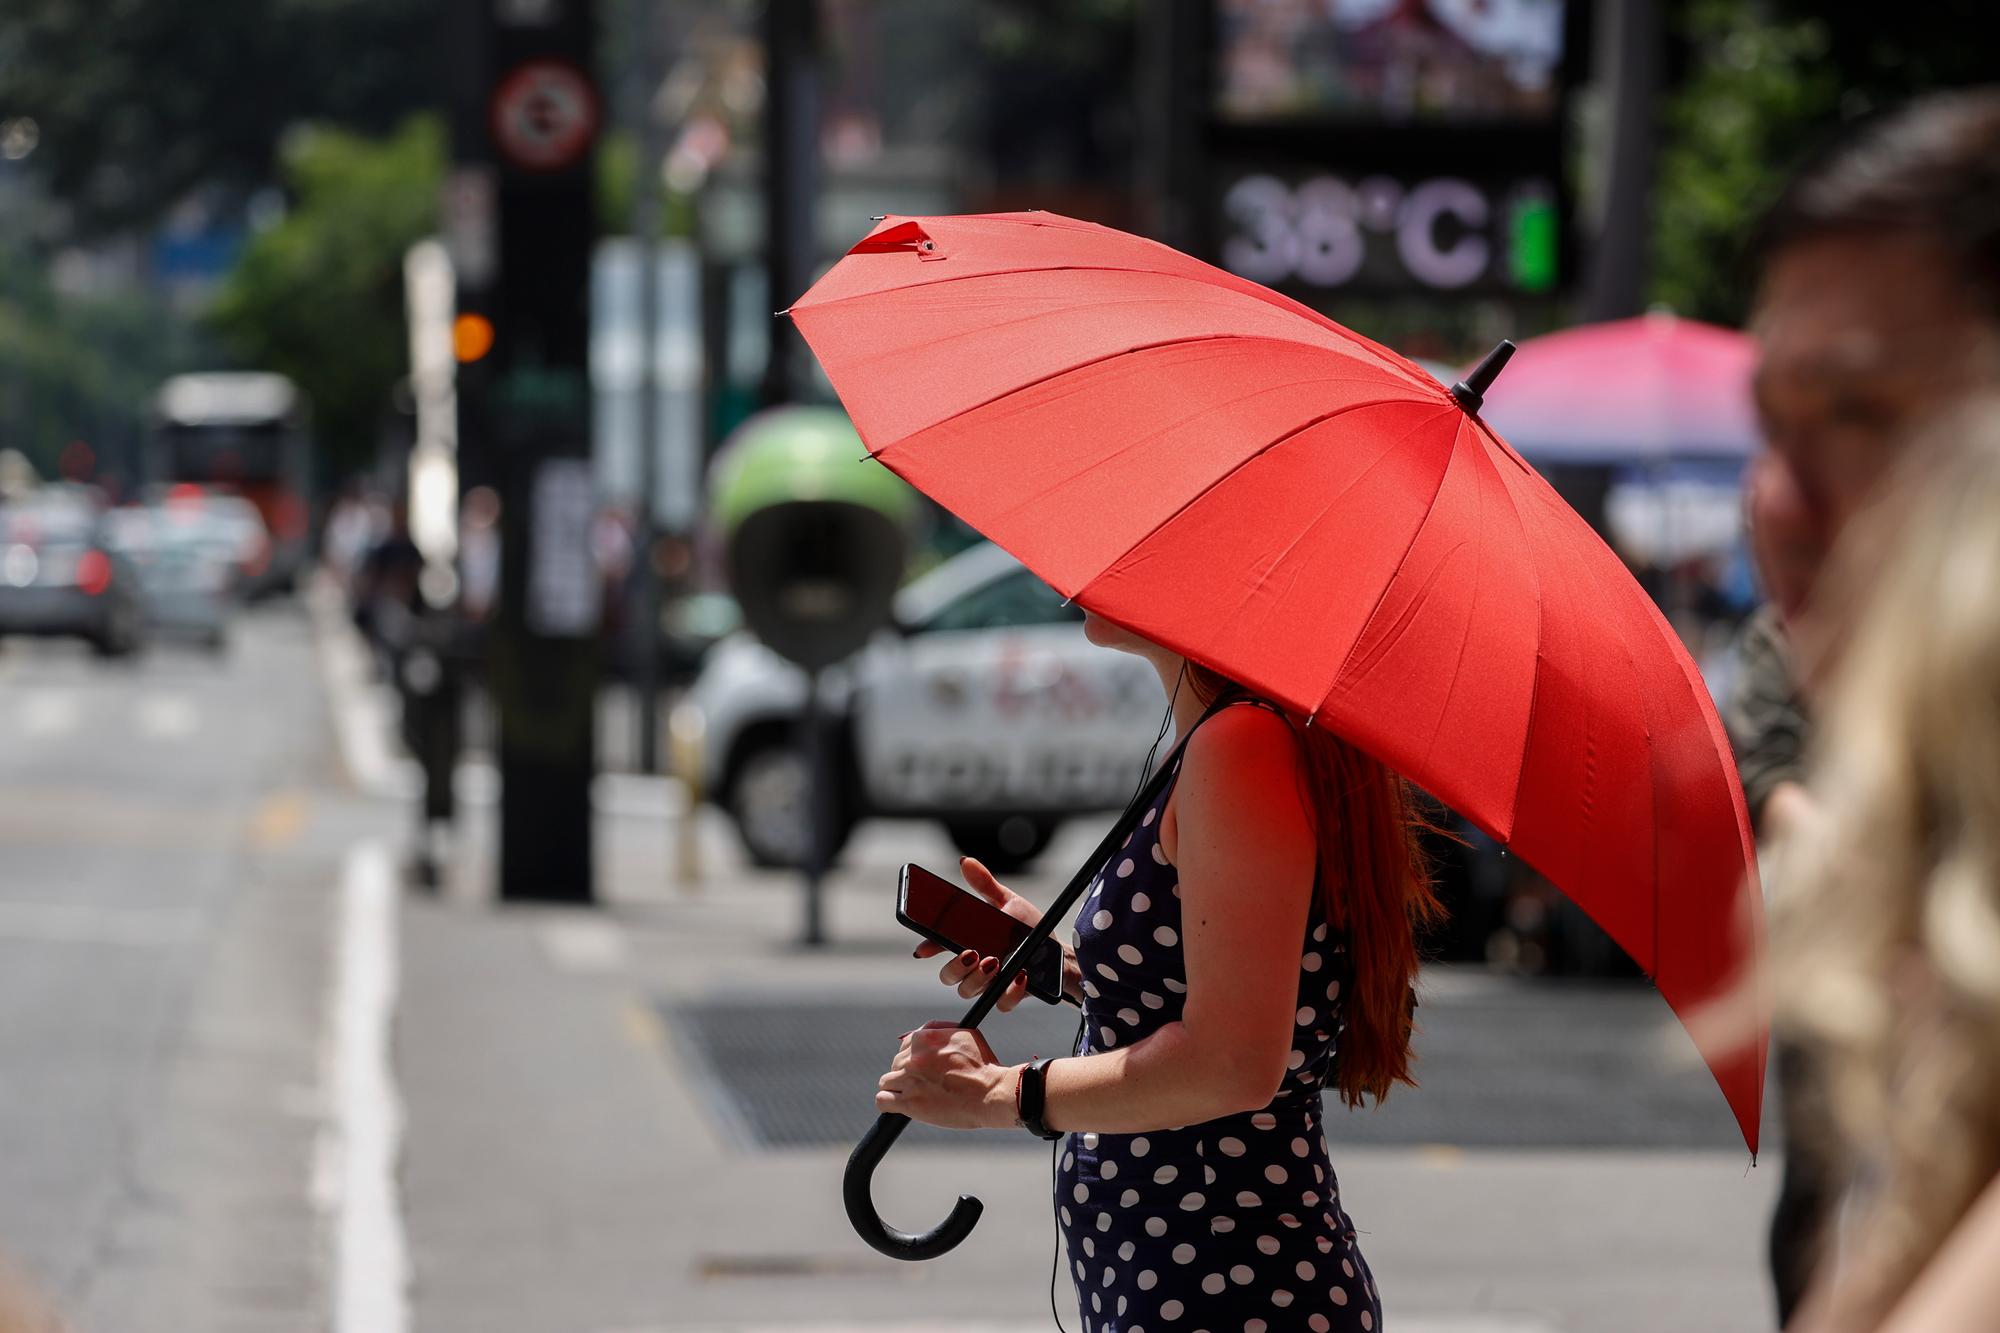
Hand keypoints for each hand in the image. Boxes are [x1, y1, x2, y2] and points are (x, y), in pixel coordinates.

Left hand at [876, 1021, 1017, 1129]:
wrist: (990, 1093)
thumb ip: (940, 1028)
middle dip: (907, 1073)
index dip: (913, 1057)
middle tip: (923, 1083)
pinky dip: (888, 1103)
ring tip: (912, 1095)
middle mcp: (913, 1057)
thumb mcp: (966, 1034)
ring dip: (897, 1088)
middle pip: (896, 1064)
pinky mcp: (909, 1103)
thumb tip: (924, 1030)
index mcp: (925, 1038)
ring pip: (887, 1082)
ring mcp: (909, 1080)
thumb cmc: (983, 1065)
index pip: (905, 1045)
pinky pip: (882, 1100)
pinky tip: (899, 1105)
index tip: (922, 1067)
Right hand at [913, 856, 1054, 1012]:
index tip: (925, 948)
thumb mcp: (1008, 903)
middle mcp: (975, 966)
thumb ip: (985, 885)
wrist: (1059, 951)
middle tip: (972, 953)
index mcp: (969, 942)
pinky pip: (1001, 1003)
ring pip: (968, 990)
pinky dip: (1009, 992)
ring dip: (978, 978)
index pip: (939, 947)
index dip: (929, 947)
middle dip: (955, 967)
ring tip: (994, 961)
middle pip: (949, 975)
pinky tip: (1020, 976)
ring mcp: (991, 983)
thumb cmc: (1029, 927)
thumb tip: (965, 861)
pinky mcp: (1010, 996)